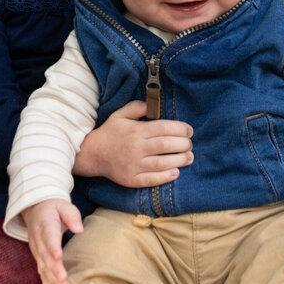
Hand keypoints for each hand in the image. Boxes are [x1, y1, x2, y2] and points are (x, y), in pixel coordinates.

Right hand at [22, 199, 83, 283]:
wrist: (35, 209)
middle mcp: (39, 239)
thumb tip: (79, 229)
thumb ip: (71, 215)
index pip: (49, 236)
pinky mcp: (38, 256)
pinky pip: (41, 270)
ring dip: (53, 279)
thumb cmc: (53, 208)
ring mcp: (37, 249)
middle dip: (54, 269)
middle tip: (63, 280)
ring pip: (43, 266)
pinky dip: (46, 281)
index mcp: (45, 224)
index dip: (53, 247)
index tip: (58, 257)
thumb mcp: (63, 205)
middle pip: (46, 256)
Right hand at [74, 100, 193, 186]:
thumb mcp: (120, 115)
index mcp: (136, 131)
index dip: (181, 129)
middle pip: (166, 145)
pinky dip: (166, 176)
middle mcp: (136, 148)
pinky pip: (152, 179)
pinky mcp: (132, 179)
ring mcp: (134, 165)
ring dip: (180, 160)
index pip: (164, 128)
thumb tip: (153, 104)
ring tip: (189, 157)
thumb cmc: (110, 132)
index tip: (189, 130)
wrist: (93, 154)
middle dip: (184, 144)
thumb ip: (136, 107)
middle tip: (190, 144)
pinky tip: (176, 172)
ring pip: (163, 163)